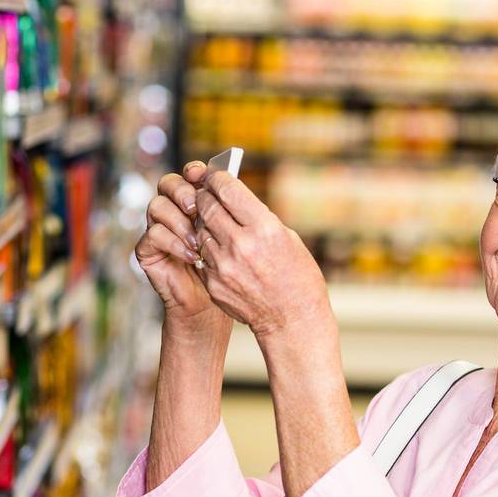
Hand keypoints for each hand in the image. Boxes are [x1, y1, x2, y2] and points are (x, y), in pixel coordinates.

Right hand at [135, 172, 228, 333]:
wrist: (218, 304)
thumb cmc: (235, 270)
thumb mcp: (241, 237)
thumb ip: (235, 212)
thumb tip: (235, 186)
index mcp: (197, 202)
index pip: (190, 175)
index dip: (194, 171)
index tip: (202, 175)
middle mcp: (175, 211)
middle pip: (168, 183)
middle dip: (182, 191)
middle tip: (196, 207)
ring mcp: (160, 229)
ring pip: (157, 206)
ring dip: (178, 220)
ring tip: (198, 240)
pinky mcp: (148, 250)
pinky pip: (153, 235)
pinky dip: (173, 242)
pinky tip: (192, 256)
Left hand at [186, 161, 330, 338]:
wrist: (292, 320)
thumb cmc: (297, 278)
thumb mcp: (287, 238)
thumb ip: (258, 218)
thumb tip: (235, 200)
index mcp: (263, 228)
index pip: (226, 189)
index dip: (217, 178)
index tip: (215, 177)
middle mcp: (240, 244)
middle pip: (207, 206)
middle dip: (205, 196)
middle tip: (207, 194)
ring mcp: (224, 266)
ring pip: (200, 230)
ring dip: (204, 223)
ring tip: (216, 225)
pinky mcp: (214, 283)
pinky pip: (202, 255)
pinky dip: (208, 248)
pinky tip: (221, 251)